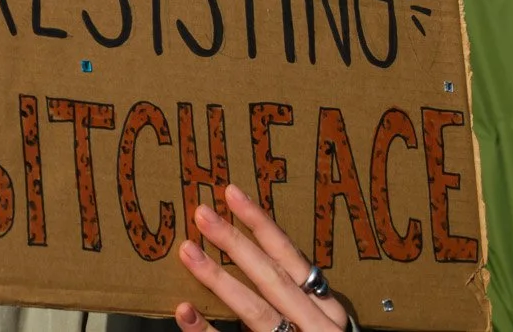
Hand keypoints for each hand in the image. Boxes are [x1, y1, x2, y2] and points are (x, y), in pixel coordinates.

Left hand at [175, 185, 347, 330]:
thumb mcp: (316, 318)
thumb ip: (291, 291)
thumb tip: (249, 247)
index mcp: (328, 310)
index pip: (293, 260)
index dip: (262, 226)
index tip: (232, 195)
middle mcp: (318, 327)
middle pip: (272, 280)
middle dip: (235, 244)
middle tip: (201, 213)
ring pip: (257, 312)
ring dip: (219, 279)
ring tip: (188, 251)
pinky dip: (209, 331)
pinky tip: (185, 310)